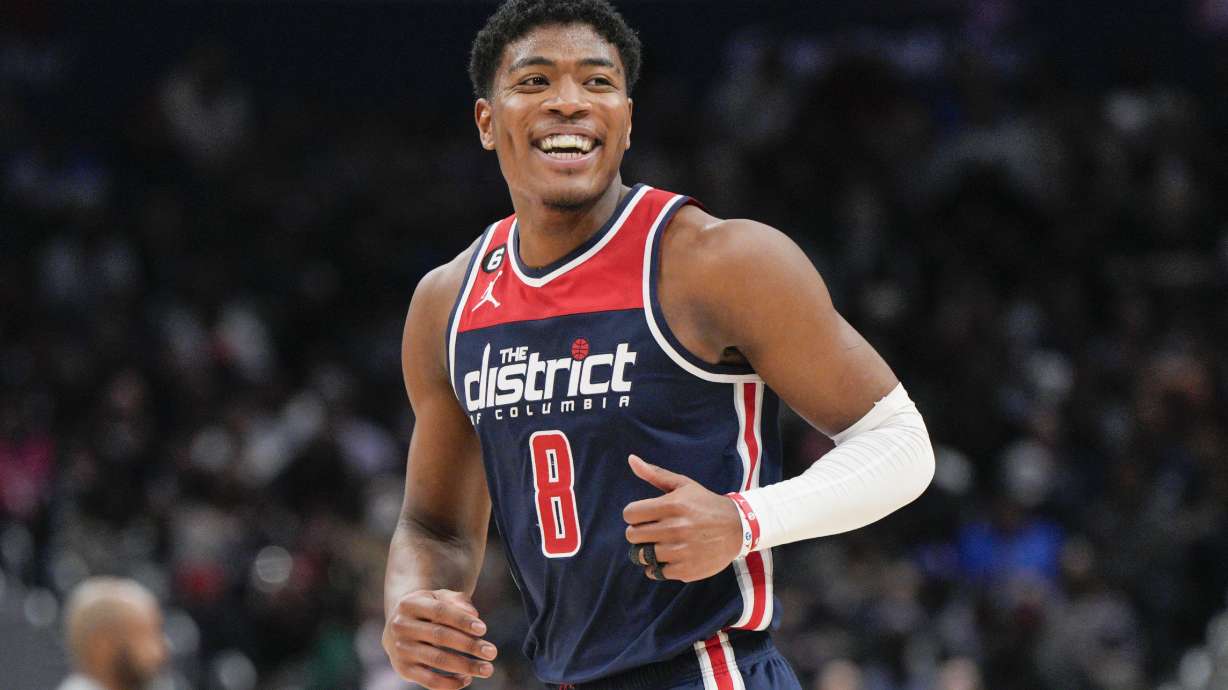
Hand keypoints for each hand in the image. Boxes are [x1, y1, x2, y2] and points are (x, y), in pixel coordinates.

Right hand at [383, 589, 497, 688]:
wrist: (399, 625)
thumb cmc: (428, 609)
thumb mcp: (440, 598)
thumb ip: (457, 601)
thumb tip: (474, 614)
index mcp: (410, 604)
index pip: (440, 611)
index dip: (462, 620)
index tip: (483, 629)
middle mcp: (400, 626)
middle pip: (439, 636)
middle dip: (469, 645)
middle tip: (492, 652)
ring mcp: (401, 649)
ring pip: (437, 660)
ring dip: (465, 666)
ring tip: (487, 669)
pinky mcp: (403, 669)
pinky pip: (430, 681)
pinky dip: (451, 683)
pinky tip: (467, 678)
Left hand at [622, 454, 743, 581]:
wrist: (738, 528)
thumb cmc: (705, 504)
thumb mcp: (683, 485)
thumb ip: (655, 474)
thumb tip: (631, 459)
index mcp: (672, 505)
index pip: (630, 514)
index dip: (633, 515)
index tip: (644, 517)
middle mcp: (675, 528)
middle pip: (632, 536)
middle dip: (638, 533)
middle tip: (651, 531)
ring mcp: (681, 550)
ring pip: (642, 556)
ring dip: (647, 551)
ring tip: (659, 545)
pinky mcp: (686, 569)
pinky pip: (655, 572)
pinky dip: (657, 567)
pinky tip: (667, 558)